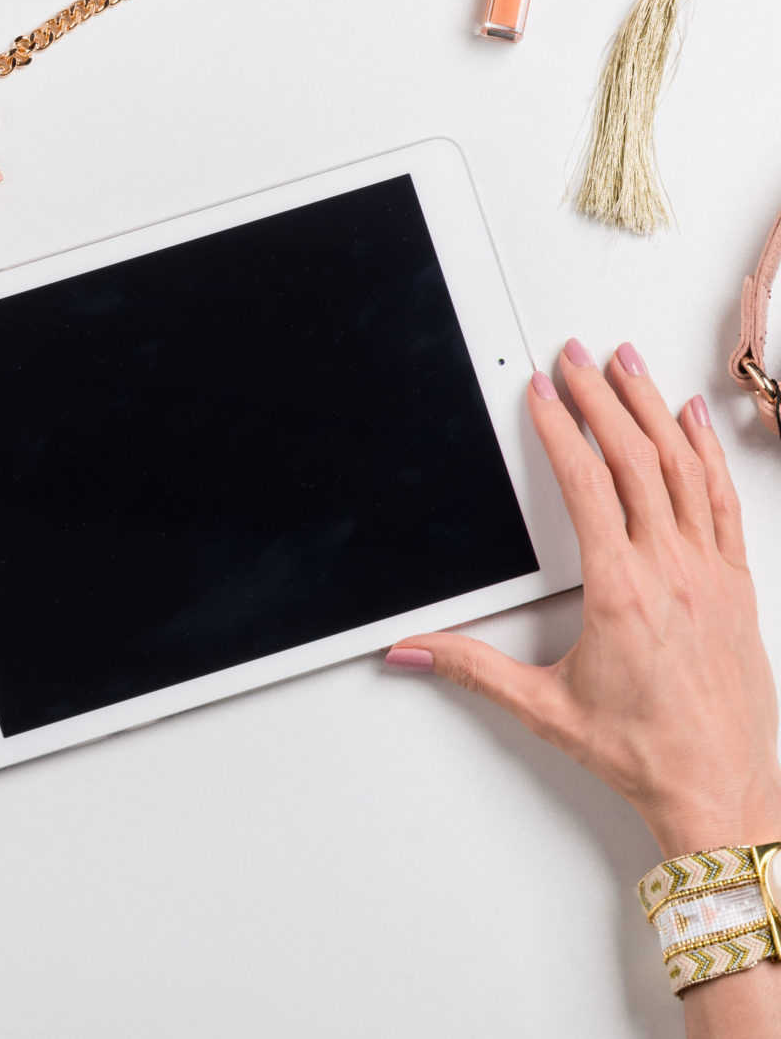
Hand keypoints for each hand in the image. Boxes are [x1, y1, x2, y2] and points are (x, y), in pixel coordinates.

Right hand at [386, 338, 780, 856]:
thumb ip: (471, 669)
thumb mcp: (544, 707)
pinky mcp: (737, 585)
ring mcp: (710, 572)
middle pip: (634, 456)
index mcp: (620, 590)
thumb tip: (412, 653)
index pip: (586, 482)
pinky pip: (721, 500)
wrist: (720, 793)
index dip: (560, 426)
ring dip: (653, 408)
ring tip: (630, 365)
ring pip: (682, 467)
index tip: (544, 391)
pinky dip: (706, 453)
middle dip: (602, 396)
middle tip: (578, 356)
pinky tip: (692, 422)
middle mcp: (670, 570)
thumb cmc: (644, 752)